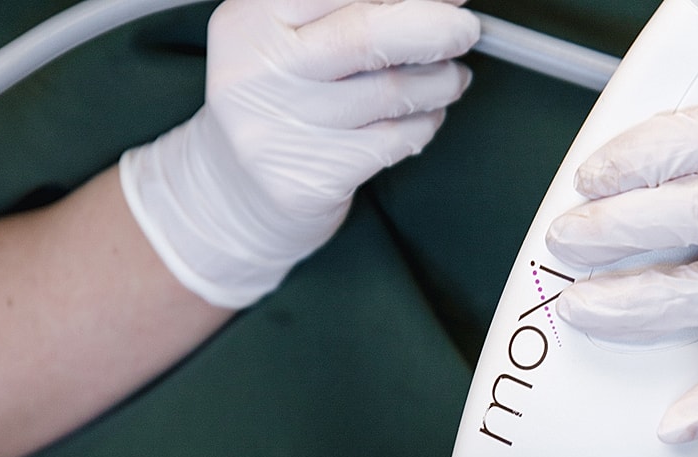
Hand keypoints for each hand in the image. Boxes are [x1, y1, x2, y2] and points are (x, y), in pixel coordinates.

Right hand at [120, 0, 477, 307]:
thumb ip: (343, 11)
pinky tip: (424, 117)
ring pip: (388, 92)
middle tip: (466, 30)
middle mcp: (258, 69)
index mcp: (251, 17)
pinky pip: (392, 141)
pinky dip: (424, 124)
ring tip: (450, 78)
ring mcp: (280, 129)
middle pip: (366, 34)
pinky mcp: (307, 180)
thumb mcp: (285, 37)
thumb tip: (436, 0)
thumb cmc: (276, 101)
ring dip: (439, 81)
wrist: (232, 195)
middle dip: (433, 28)